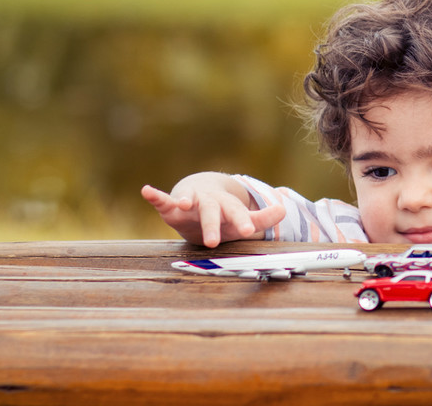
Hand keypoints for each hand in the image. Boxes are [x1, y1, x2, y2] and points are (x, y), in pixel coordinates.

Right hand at [141, 174, 284, 247]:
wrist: (200, 197)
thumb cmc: (223, 215)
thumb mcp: (241, 221)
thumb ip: (262, 219)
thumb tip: (284, 209)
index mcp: (228, 207)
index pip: (237, 214)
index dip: (243, 221)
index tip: (250, 231)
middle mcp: (210, 202)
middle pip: (212, 211)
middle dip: (213, 225)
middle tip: (213, 241)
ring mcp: (191, 201)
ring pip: (188, 201)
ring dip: (186, 201)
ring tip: (183, 203)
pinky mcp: (172, 204)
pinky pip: (162, 199)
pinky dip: (155, 195)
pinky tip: (146, 190)